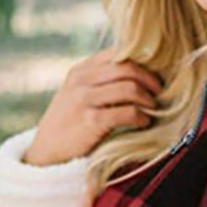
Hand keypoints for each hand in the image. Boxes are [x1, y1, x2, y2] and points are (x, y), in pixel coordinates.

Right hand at [23, 47, 162, 166]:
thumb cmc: (67, 126)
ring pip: (129, 88)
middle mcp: (81, 80)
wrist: (45, 152)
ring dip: (148, 99)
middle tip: (160, 91)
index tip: (152, 75)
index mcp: (80, 71)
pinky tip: (144, 123)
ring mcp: (85, 99)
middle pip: (126, 68)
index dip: (140, 62)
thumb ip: (97, 84)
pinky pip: (127, 112)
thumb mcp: (75, 96)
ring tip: (154, 108)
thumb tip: (132, 78)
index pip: (116, 54)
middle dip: (149, 79)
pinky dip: (141, 117)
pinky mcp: (91, 121)